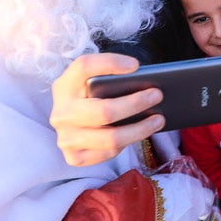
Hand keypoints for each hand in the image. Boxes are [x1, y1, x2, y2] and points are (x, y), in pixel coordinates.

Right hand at [49, 53, 164, 166]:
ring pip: (111, 138)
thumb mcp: (94, 83)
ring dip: (140, 129)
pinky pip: (109, 153)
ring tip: (159, 119)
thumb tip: (146, 86)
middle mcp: (61, 113)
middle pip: (104, 111)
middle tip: (157, 95)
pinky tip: (141, 133)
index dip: (110, 63)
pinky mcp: (74, 157)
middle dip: (135, 103)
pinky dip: (128, 143)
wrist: (74, 125)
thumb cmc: (92, 98)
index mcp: (64, 85)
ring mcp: (65, 138)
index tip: (135, 66)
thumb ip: (111, 80)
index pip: (83, 67)